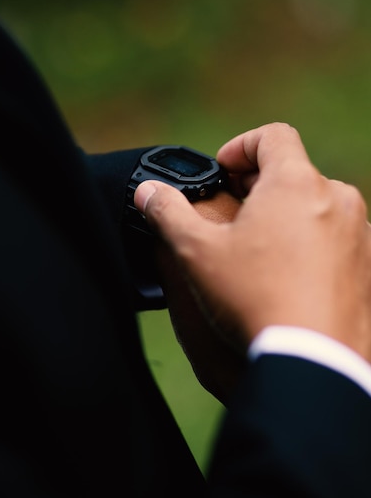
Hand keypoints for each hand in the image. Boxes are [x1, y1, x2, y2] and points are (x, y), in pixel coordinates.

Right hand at [135, 123, 370, 363]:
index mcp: (296, 183)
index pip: (273, 135)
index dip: (241, 147)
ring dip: (286, 214)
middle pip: (294, 171)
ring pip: (316, 205)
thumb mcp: (197, 252)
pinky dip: (310, 241)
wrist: (312, 362)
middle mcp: (336, 199)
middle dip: (259, 185)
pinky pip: (335, 237)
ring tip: (258, 248)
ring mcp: (358, 233)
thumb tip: (148, 192)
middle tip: (232, 212)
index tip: (222, 171)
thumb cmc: (255, 300)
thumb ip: (168, 212)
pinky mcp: (367, 265)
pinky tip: (286, 274)